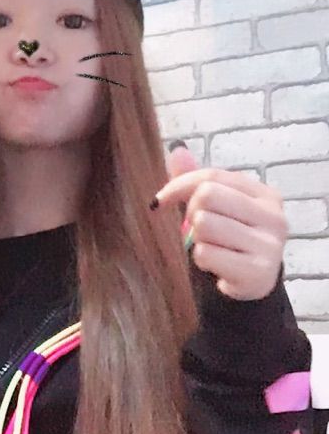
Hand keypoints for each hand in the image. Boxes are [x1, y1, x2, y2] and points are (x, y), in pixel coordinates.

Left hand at [153, 144, 287, 301]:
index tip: (159, 202)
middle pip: (206, 196)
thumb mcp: (216, 208)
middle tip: (197, 231)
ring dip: (197, 240)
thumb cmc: (230, 241)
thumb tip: (177, 149)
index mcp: (264, 194)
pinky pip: (206, 254)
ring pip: (204, 225)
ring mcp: (270, 245)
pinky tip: (217, 266)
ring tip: (213, 249)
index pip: (210, 176)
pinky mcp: (258, 272)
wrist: (251, 283)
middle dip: (190, 214)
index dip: (177, 186)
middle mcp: (273, 217)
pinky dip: (202, 260)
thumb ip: (196, 180)